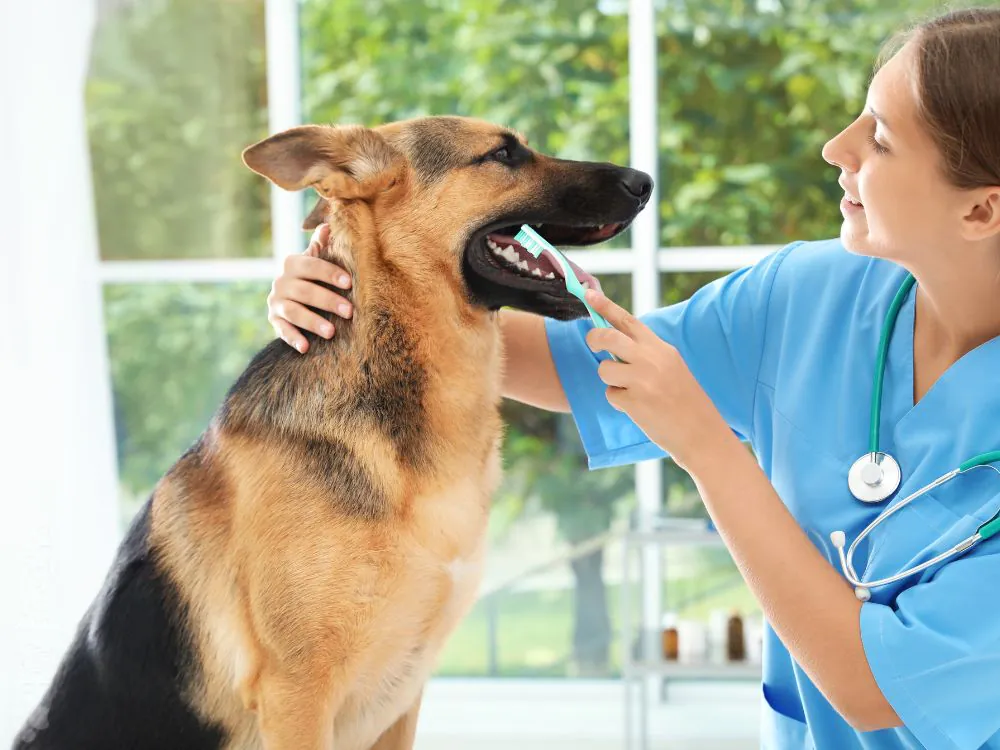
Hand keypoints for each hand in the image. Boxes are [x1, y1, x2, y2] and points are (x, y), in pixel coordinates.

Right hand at [267, 223, 353, 352]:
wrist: (290, 295)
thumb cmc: (312, 276)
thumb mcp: (316, 259)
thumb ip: (322, 245)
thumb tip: (329, 224)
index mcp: (293, 263)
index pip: (311, 265)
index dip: (330, 273)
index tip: (349, 283)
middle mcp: (281, 281)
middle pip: (305, 291)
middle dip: (328, 301)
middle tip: (350, 312)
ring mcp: (276, 302)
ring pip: (294, 311)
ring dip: (313, 322)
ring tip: (331, 332)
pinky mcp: (274, 320)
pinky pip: (282, 330)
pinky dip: (293, 338)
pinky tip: (306, 347)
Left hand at [583, 289, 731, 471]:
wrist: (703, 433)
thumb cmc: (685, 401)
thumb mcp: (671, 367)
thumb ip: (646, 353)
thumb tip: (614, 343)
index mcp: (661, 348)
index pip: (627, 320)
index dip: (605, 306)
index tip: (587, 293)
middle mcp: (651, 359)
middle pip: (607, 337)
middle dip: (594, 338)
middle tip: (593, 344)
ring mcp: (643, 379)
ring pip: (604, 369)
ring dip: (610, 380)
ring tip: (631, 391)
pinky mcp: (635, 401)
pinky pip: (611, 395)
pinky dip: (619, 402)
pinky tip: (639, 408)